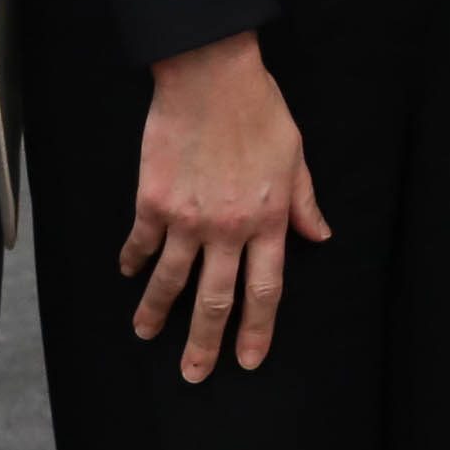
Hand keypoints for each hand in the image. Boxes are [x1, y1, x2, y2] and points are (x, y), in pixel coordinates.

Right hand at [126, 32, 329, 381]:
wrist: (211, 76)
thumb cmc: (259, 109)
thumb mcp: (295, 156)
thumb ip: (303, 202)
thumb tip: (320, 235)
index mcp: (267, 220)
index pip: (265, 290)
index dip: (257, 329)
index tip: (248, 359)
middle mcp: (228, 228)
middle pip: (215, 300)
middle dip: (204, 342)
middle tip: (194, 373)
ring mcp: (188, 219)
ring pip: (171, 281)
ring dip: (157, 312)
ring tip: (146, 334)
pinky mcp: (154, 202)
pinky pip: (141, 243)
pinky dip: (134, 261)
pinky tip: (129, 274)